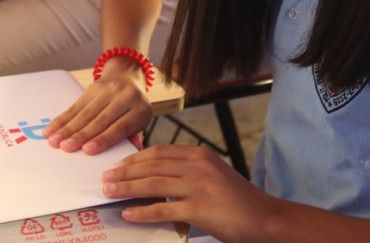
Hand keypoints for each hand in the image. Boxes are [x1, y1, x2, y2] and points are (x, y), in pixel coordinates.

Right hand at [45, 61, 151, 154]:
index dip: (103, 139)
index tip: (87, 151)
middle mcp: (125, 97)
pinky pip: (75, 105)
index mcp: (140, 110)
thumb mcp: (140, 123)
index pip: (120, 127)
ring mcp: (108, 90)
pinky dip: (62, 119)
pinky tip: (52, 128)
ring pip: (85, 112)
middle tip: (66, 148)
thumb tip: (124, 159)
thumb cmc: (133, 108)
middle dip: (81, 135)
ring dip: (67, 128)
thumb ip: (132, 139)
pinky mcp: (93, 87)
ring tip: (54, 140)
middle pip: (100, 120)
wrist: (127, 78)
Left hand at [102, 144, 275, 240]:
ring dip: (127, 188)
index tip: (118, 164)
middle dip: (125, 171)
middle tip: (104, 177)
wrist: (265, 218)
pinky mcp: (198, 209)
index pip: (160, 151)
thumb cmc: (239, 201)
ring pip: (153, 183)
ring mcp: (198, 187)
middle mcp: (198, 166)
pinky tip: (128, 213)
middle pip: (152, 165)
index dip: (135, 157)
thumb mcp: (214, 176)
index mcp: (200, 155)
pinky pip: (162, 209)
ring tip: (108, 192)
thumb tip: (156, 179)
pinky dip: (142, 211)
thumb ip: (188, 173)